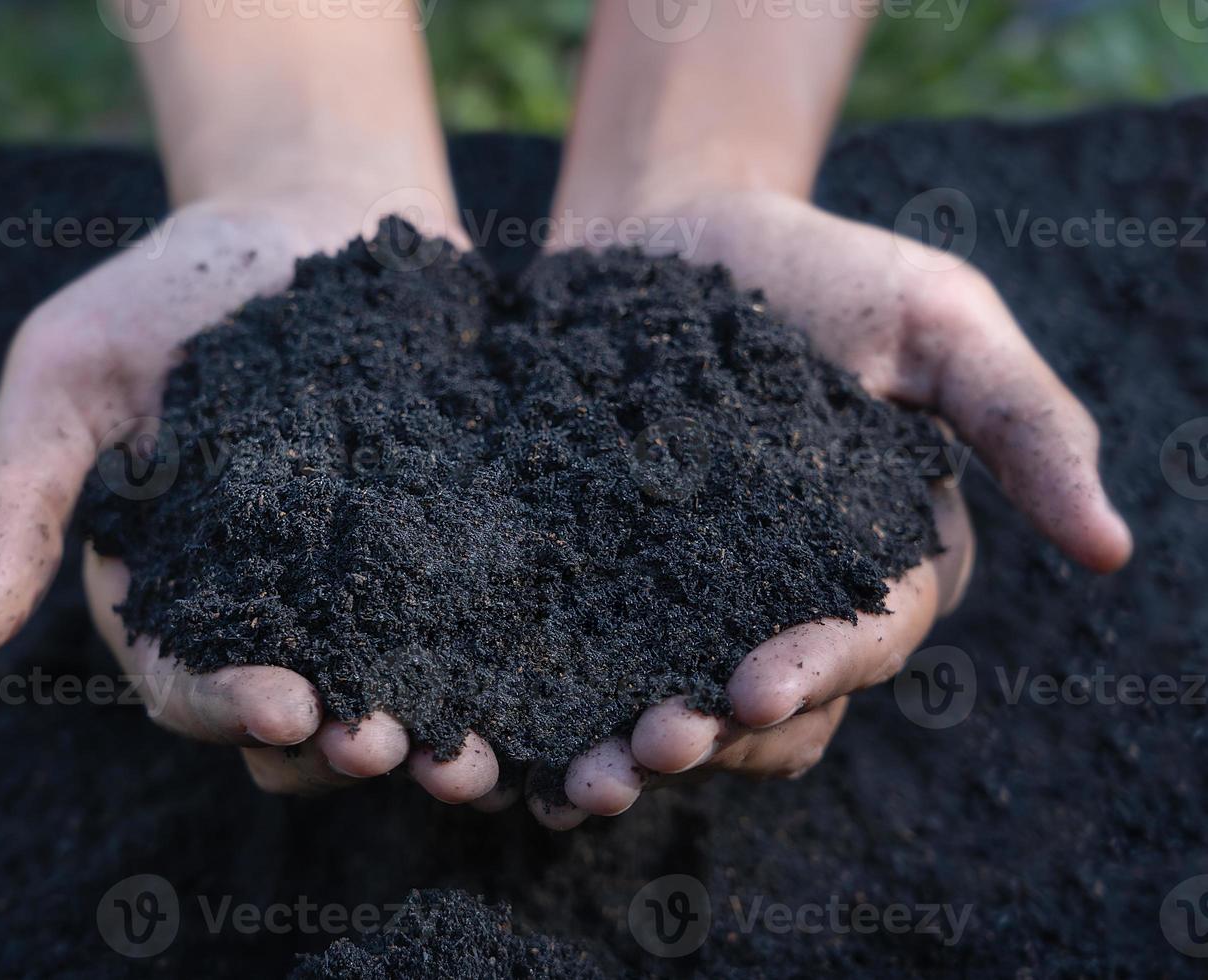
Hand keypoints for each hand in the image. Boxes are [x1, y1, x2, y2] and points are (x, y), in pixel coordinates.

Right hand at [0, 193, 501, 805]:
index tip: (287, 707)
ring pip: (392, 692)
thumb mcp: (67, 373)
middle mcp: (270, 612)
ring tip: (474, 749)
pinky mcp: (444, 543)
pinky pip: (471, 619)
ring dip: (429, 731)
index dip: (229, 709)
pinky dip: (497, 656)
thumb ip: (17, 497)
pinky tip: (540, 669)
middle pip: (300, 721)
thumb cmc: (166, 289)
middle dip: (342, 746)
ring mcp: (364, 583)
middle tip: (395, 747)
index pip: (188, 687)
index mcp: (170, 593)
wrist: (303, 214)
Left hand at [533, 189, 1130, 828]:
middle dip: (713, 738)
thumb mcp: (936, 318)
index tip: (753, 688)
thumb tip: (1114, 549)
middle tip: (648, 747)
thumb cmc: (820, 266)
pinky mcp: (600, 587)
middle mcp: (789, 604)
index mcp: (883, 561)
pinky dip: (558, 718)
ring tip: (576, 778)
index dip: (815, 672)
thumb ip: (1019, 420)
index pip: (864, 643)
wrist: (673, 226)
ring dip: (632, 757)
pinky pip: (586, 670)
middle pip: (766, 710)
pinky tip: (510, 754)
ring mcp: (689, 603)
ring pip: (676, 713)